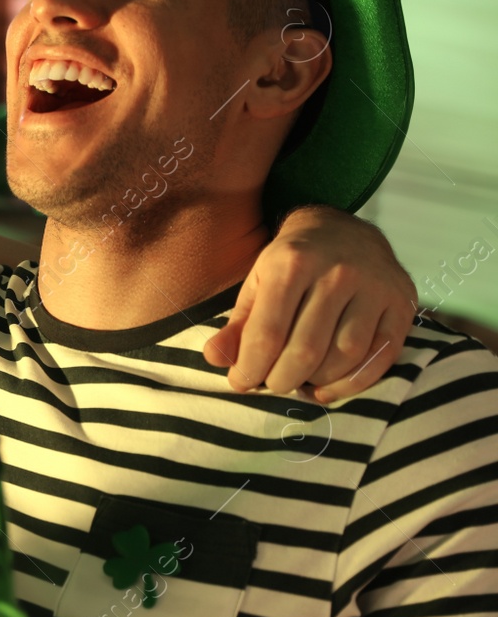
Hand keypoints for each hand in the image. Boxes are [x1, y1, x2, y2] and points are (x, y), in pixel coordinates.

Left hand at [204, 205, 416, 401]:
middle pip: (306, 349)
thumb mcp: (257, 283)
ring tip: (298, 382)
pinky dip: (352, 383)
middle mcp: (337, 272)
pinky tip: (327, 388)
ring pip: (344, 355)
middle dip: (281, 379)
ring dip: (316, 381)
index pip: (267, 332)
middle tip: (271, 385)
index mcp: (292, 263)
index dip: (250, 367)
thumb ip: (237, 324)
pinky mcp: (402, 302)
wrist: (344, 229)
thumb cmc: (292, 263)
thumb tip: (215, 359)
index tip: (240, 383)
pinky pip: (380, 357)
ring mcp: (375, 286)